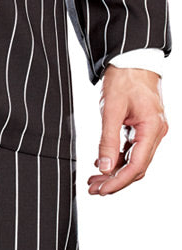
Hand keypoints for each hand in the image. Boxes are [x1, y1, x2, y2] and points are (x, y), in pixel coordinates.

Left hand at [87, 66, 168, 194]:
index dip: (118, 182)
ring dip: (114, 171)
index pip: (137, 166)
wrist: (132, 58)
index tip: (100, 190)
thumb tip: (103, 167)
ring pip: (134, 160)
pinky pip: (132, 149)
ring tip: (93, 179)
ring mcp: (151, 130)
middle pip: (137, 167)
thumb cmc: (124, 78)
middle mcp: (155, 132)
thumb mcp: (111, 109)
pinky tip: (101, 162)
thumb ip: (107, 140)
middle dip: (115, 180)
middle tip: (93, 189)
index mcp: (152, 129)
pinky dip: (117, 158)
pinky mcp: (143, 127)